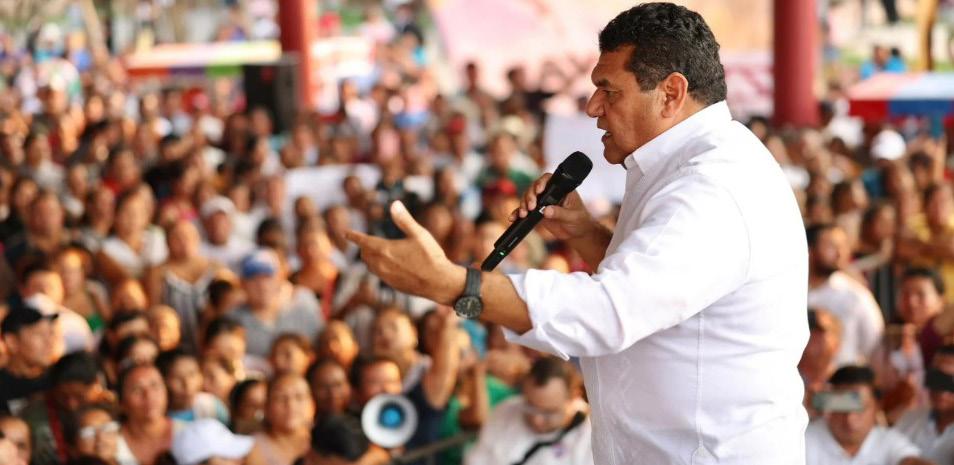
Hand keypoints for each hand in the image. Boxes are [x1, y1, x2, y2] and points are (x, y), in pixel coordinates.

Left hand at [346, 202, 465, 305]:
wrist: (439, 283)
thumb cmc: (431, 256)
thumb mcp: (419, 234)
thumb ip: (404, 220)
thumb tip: (394, 204)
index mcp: (385, 249)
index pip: (363, 241)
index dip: (353, 236)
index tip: (345, 233)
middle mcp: (381, 264)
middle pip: (365, 254)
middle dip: (364, 246)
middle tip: (365, 241)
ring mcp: (386, 276)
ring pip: (370, 265)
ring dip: (370, 258)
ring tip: (375, 252)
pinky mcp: (392, 285)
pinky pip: (379, 274)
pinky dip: (378, 267)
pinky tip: (389, 265)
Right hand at [510, 173, 595, 240]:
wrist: (577, 233)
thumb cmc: (579, 221)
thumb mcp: (572, 217)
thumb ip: (560, 213)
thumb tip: (546, 210)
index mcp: (561, 189)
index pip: (549, 179)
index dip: (541, 182)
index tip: (539, 191)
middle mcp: (550, 193)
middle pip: (534, 188)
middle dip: (530, 196)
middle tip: (531, 207)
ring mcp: (542, 202)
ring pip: (527, 198)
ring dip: (523, 204)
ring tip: (524, 214)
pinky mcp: (536, 212)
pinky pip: (525, 211)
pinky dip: (517, 214)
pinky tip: (513, 218)